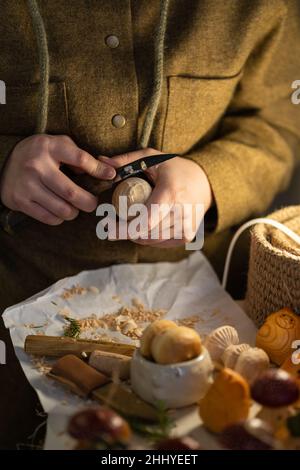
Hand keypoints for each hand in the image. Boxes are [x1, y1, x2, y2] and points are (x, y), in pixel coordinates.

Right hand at [0, 134, 115, 224]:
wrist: (6, 161)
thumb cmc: (41, 154)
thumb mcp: (58, 145)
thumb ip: (80, 156)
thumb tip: (107, 171)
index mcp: (49, 147)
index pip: (80, 159)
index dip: (98, 170)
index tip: (111, 176)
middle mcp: (37, 166)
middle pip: (72, 193)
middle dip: (88, 202)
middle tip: (91, 203)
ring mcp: (27, 185)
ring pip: (62, 209)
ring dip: (74, 212)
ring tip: (73, 207)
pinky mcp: (20, 201)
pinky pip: (49, 218)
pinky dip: (59, 218)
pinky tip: (58, 210)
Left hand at [100, 148, 211, 246]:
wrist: (205, 183)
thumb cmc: (175, 169)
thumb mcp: (152, 158)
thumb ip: (125, 160)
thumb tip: (99, 162)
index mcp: (171, 194)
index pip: (145, 222)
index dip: (125, 230)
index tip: (106, 230)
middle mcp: (181, 213)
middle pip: (145, 232)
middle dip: (125, 230)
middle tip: (112, 222)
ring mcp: (185, 227)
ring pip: (151, 239)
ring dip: (135, 234)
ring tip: (128, 221)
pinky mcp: (186, 237)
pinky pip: (159, 242)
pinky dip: (147, 237)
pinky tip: (143, 226)